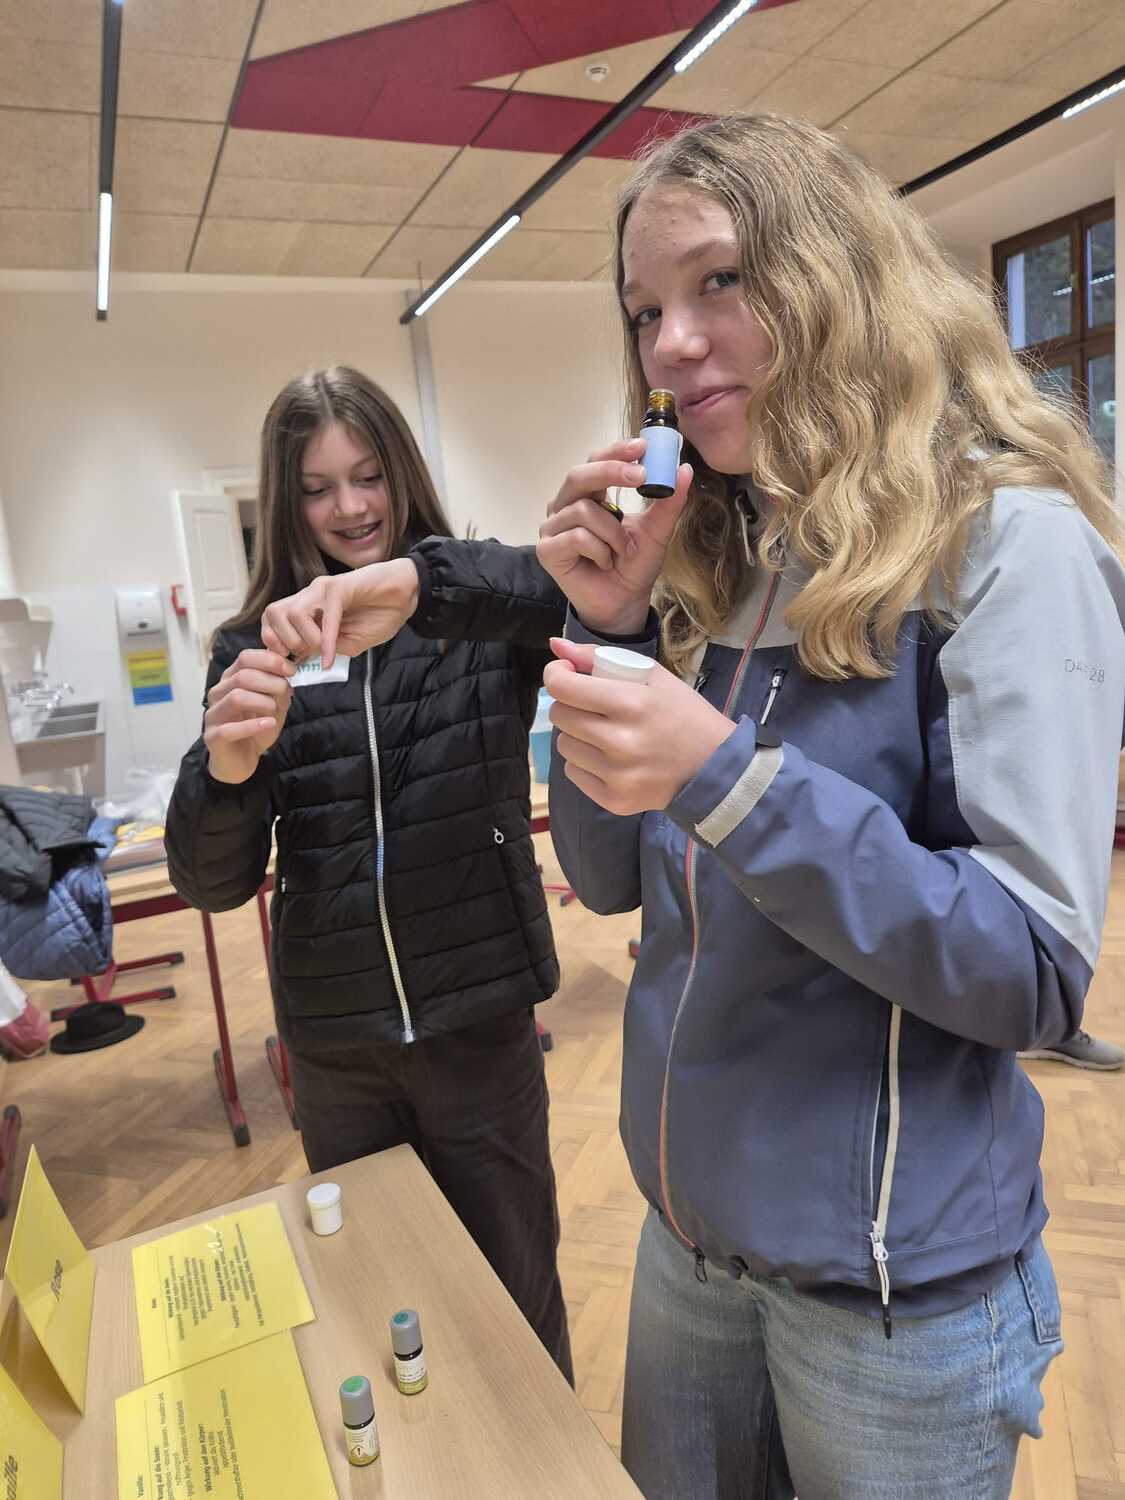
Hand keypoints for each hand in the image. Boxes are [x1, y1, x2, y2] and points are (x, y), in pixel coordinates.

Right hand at [204, 649, 294, 784]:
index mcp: (231, 680)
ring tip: (274, 710)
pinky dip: (253, 725)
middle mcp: (218, 693)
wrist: (241, 759)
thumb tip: (287, 671)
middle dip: (271, 682)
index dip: (270, 660)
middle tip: (286, 692)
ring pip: (236, 697)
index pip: (246, 657)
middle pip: (243, 675)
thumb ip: (278, 688)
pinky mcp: (213, 736)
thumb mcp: (273, 705)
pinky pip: (230, 728)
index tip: (291, 670)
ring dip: (263, 702)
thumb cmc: (256, 728)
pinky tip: (269, 723)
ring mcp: (213, 714)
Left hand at [260, 558, 419, 665]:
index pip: (271, 619)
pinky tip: (333, 658)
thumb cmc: (379, 616)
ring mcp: (323, 589)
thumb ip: (324, 649)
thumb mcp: (348, 643)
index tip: (288, 664)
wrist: (406, 596)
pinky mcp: (341, 587)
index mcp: (308, 608)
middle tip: (301, 657)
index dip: (273, 642)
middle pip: (273, 612)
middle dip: (282, 641)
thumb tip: (300, 660)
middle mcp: (310, 596)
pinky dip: (328, 641)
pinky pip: (327, 615)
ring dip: (304, 639)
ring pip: (293, 613)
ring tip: (321, 651)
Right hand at [537, 439, 692, 636]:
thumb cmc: (634, 565)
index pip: (595, 461)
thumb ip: (668, 502)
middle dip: (611, 472)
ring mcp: (553, 528)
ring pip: (584, 510)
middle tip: (641, 476)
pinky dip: (600, 550)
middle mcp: (565, 506)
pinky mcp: (547, 550)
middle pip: (579, 475)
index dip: (615, 451)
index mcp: (587, 494)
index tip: (642, 446)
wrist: (624, 602)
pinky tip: (605, 562)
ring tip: (624, 551)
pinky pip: (577, 537)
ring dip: (614, 533)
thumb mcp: (657, 530)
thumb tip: (684, 470)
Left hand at [544, 638, 734, 814]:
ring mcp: (616, 774)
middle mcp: (619, 741)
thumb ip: (598, 657)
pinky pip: (573, 774)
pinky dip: (585, 763)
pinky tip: (611, 759)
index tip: (567, 675)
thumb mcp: (653, 676)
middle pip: (559, 716)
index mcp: (630, 703)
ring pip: (564, 746)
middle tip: (593, 706)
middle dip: (570, 705)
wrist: (715, 768)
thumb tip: (555, 645)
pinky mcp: (614, 800)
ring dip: (577, 735)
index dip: (556, 675)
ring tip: (606, 733)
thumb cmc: (684, 715)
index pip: (562, 687)